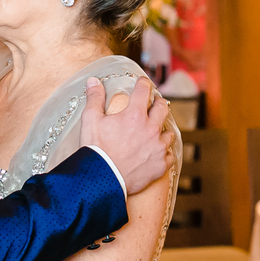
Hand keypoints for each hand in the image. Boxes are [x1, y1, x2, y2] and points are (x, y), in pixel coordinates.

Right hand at [79, 76, 172, 195]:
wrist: (103, 179)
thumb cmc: (96, 149)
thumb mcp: (90, 120)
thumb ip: (94, 98)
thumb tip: (93, 80)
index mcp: (134, 115)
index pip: (144, 90)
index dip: (143, 83)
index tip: (142, 82)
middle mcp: (151, 128)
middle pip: (163, 108)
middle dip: (158, 102)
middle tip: (153, 103)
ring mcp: (158, 147)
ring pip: (168, 132)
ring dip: (162, 128)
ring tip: (155, 130)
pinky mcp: (161, 164)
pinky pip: (169, 154)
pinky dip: (164, 151)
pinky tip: (157, 151)